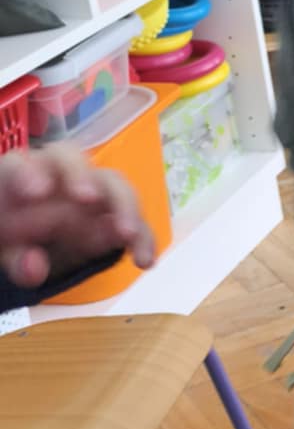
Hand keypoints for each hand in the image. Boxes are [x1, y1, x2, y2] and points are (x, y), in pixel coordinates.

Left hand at [0, 148, 154, 291]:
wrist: (34, 245)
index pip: (20, 164)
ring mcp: (92, 191)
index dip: (29, 172)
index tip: (35, 193)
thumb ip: (15, 258)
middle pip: (72, 159)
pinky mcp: (114, 216)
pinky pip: (134, 221)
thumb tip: (34, 269)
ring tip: (127, 234)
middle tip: (87, 198)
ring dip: (124, 206)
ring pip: (113, 183)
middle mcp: (58, 175)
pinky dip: (143, 238)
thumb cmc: (13, 236)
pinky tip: (144, 261)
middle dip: (82, 176)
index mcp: (19, 177)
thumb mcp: (5, 251)